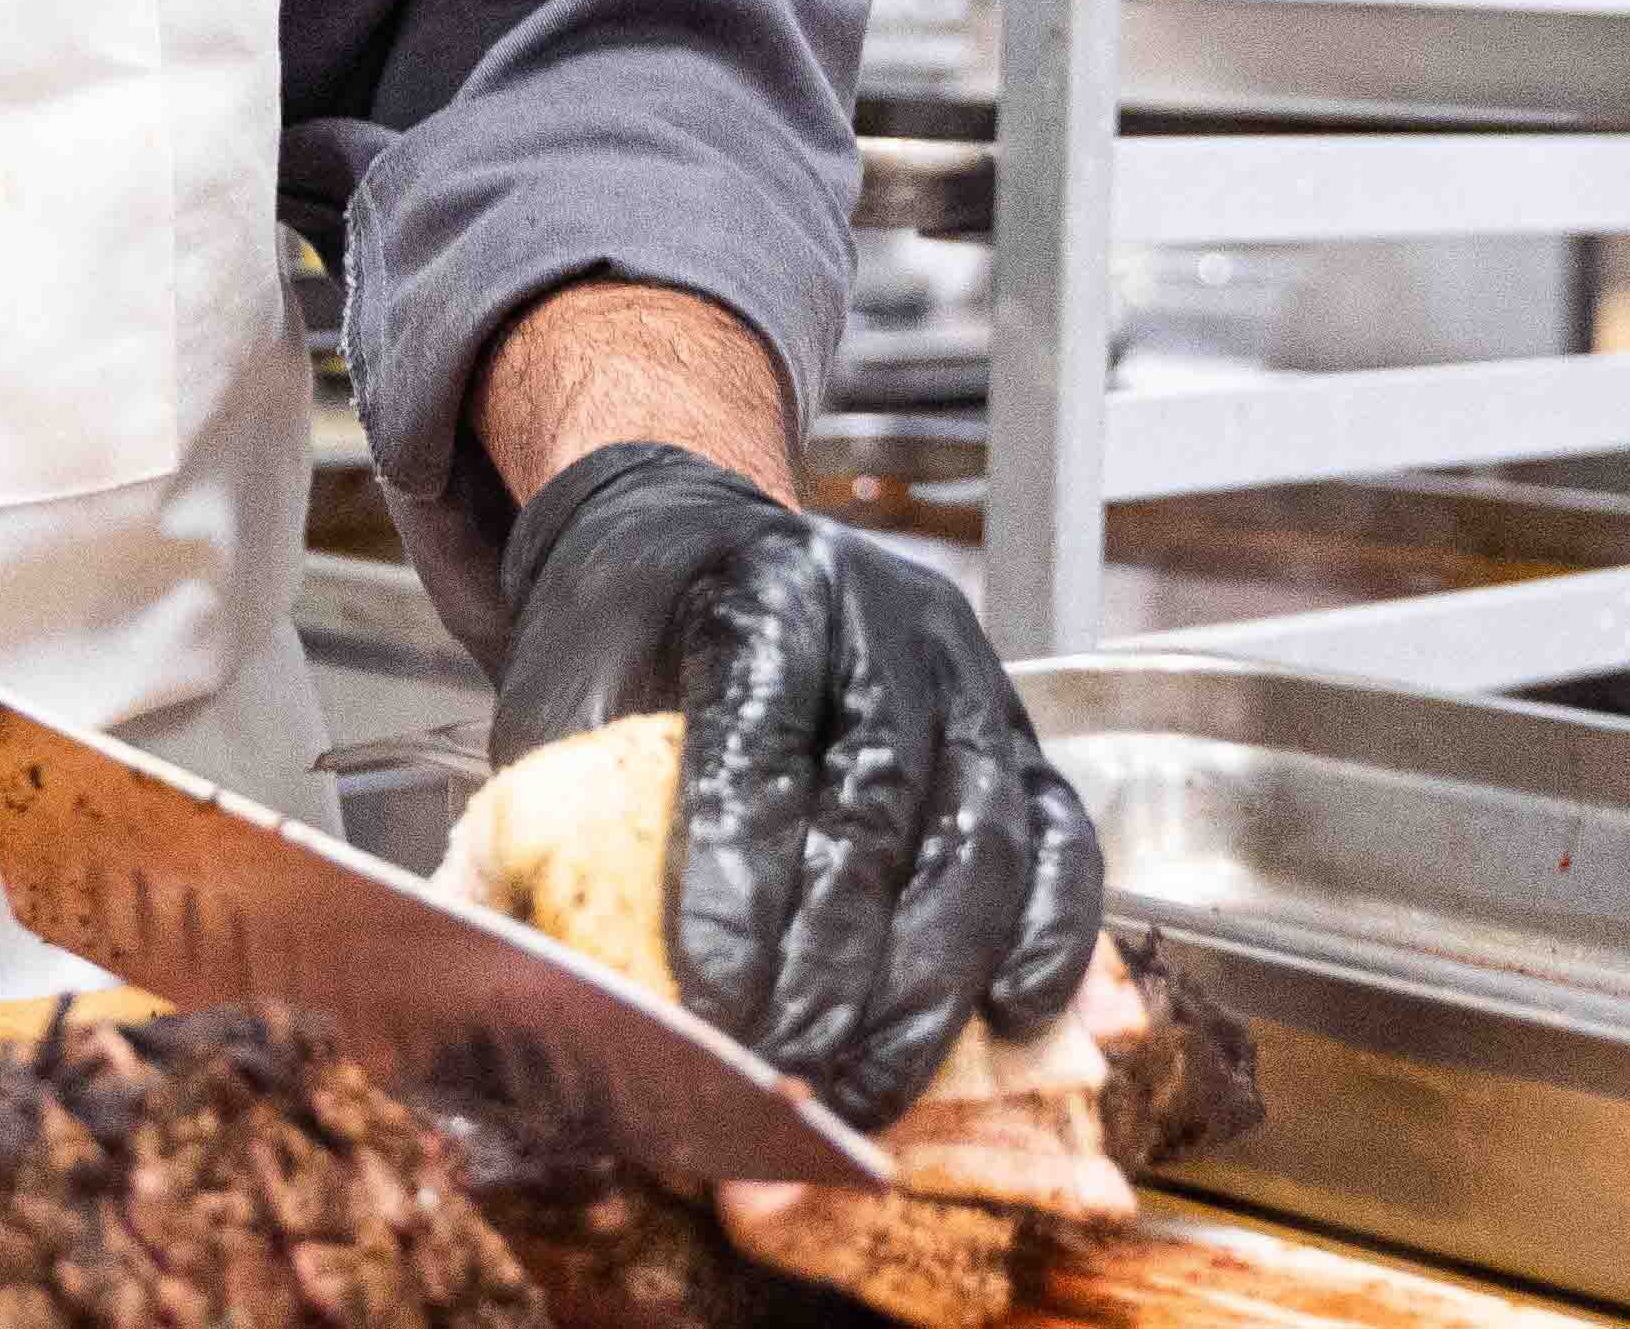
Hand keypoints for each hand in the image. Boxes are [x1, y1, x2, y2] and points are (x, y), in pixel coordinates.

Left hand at [494, 443, 1101, 1131]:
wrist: (692, 541)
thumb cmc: (621, 633)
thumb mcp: (564, 691)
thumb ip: (570, 810)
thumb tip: (578, 974)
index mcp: (759, 592)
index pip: (759, 751)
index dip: (738, 889)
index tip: (711, 1007)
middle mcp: (883, 622)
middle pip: (879, 812)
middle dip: (834, 970)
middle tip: (788, 1078)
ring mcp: (968, 677)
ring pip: (983, 842)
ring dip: (930, 988)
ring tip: (867, 1088)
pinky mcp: (1022, 734)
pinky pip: (1065, 843)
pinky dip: (1052, 938)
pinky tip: (1009, 1019)